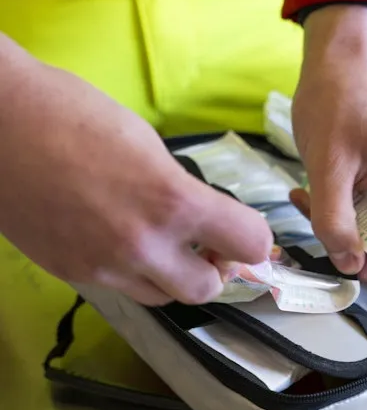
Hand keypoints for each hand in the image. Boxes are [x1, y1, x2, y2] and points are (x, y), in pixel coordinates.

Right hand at [0, 36, 271, 304]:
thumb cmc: (71, 112)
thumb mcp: (146, 143)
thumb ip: (180, 191)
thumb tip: (200, 219)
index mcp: (171, 201)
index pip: (250, 243)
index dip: (253, 238)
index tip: (241, 229)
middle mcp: (141, 245)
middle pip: (207, 290)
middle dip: (213, 269)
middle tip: (204, 245)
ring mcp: (103, 266)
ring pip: (161, 297)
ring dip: (171, 276)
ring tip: (157, 242)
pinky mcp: (70, 273)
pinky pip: (119, 287)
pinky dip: (129, 271)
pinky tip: (113, 237)